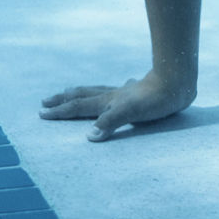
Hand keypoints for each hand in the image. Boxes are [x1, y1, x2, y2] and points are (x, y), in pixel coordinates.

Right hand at [39, 71, 196, 141]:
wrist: (176, 83)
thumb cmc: (155, 101)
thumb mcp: (131, 113)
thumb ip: (110, 123)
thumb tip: (89, 135)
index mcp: (109, 102)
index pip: (79, 107)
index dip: (60, 111)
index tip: (42, 113)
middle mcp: (113, 95)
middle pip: (82, 96)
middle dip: (63, 100)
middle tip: (46, 101)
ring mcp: (124, 93)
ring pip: (96, 92)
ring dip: (80, 94)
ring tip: (70, 92)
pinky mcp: (137, 93)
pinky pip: (116, 93)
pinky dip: (109, 94)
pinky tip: (120, 89)